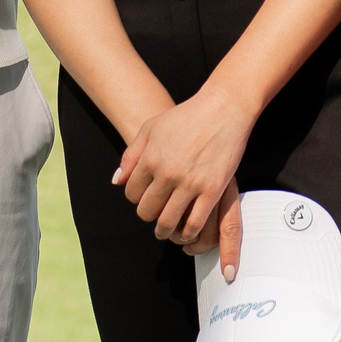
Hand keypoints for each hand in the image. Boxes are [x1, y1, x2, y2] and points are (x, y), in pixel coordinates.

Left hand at [115, 86, 254, 260]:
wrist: (223, 108)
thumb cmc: (187, 116)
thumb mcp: (151, 128)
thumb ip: (131, 155)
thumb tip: (117, 181)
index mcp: (150, 159)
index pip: (131, 193)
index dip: (137, 198)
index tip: (146, 197)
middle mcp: (167, 173)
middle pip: (147, 211)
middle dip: (149, 215)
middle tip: (156, 214)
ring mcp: (190, 183)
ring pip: (167, 222)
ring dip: (164, 231)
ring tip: (167, 230)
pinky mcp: (212, 190)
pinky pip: (194, 223)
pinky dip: (187, 233)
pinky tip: (187, 231)